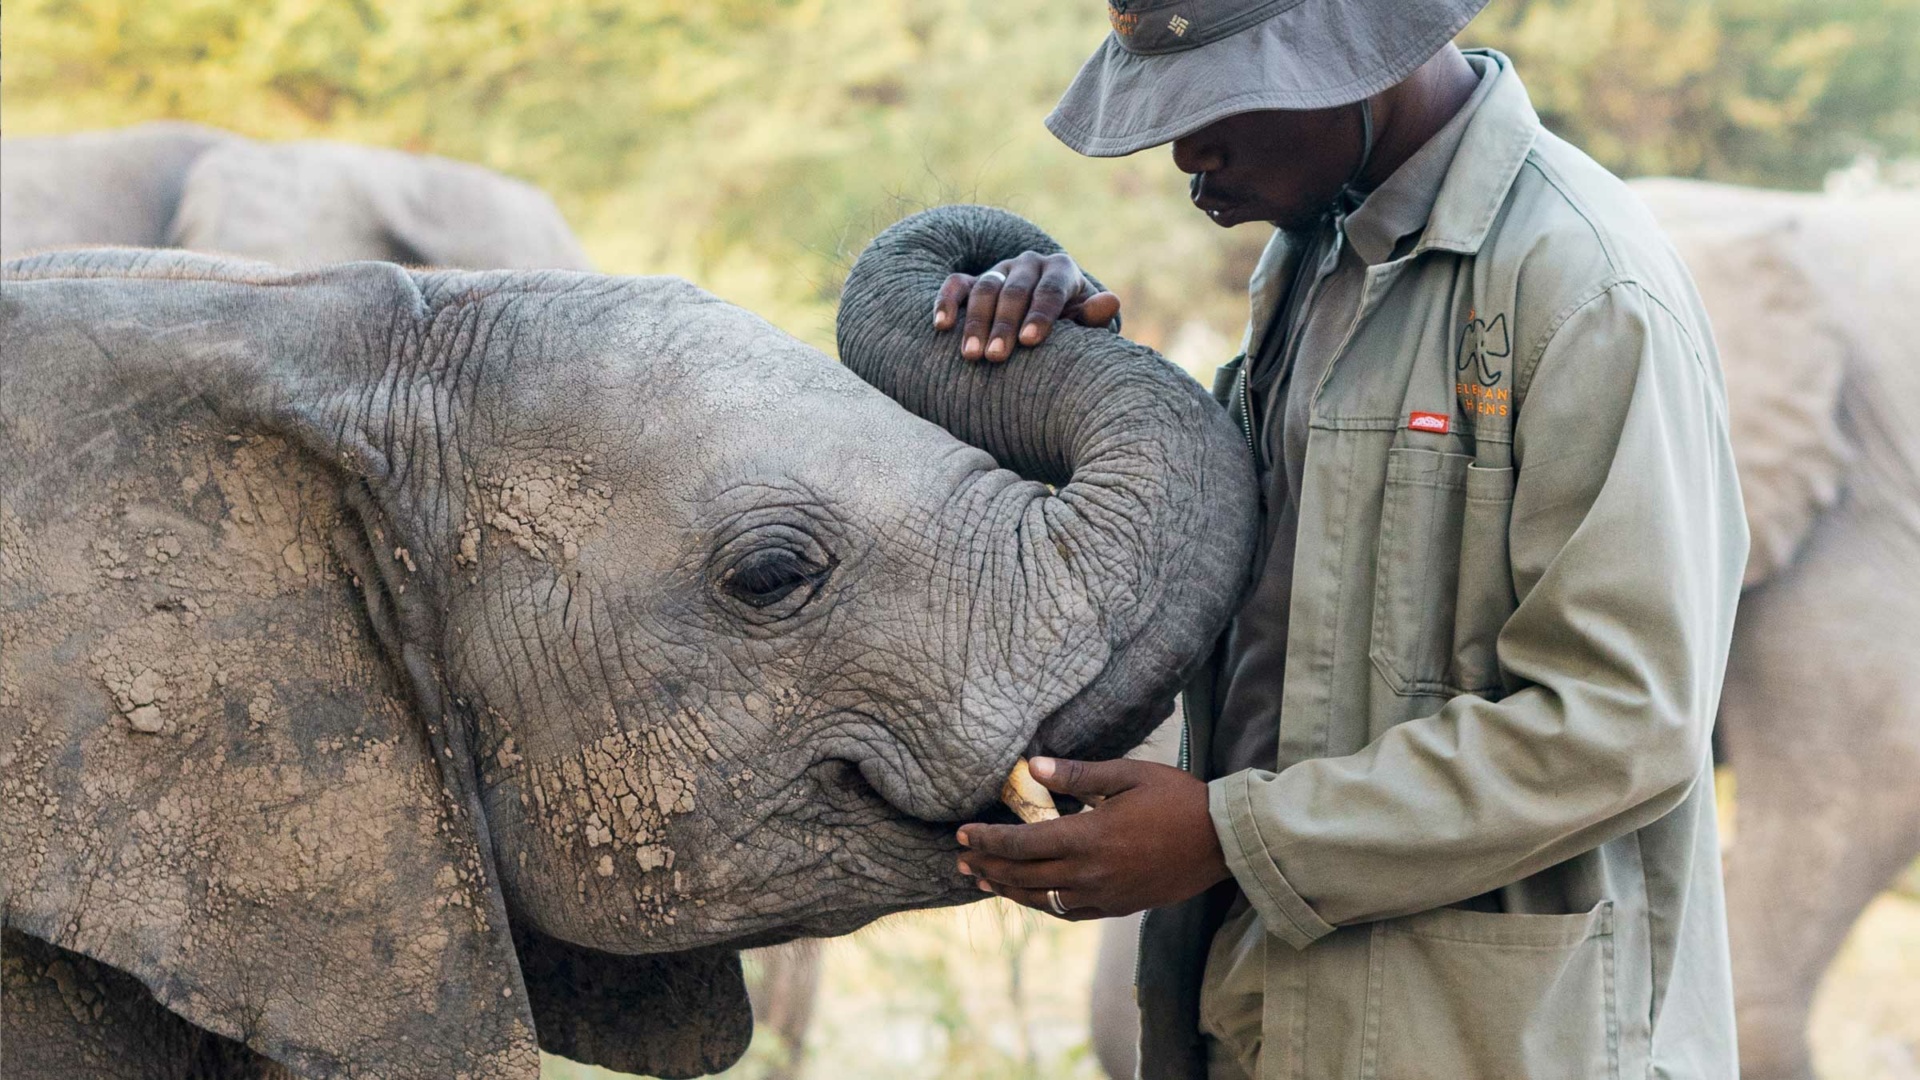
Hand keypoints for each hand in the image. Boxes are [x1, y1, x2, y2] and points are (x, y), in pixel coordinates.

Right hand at [932, 251, 1121, 362]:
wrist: (1046, 318)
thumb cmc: (1071, 326)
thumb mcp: (1085, 322)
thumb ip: (1093, 316)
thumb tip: (1109, 302)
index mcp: (1061, 269)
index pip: (1050, 289)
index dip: (1040, 315)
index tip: (1029, 342)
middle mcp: (1029, 264)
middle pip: (1014, 290)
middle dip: (1004, 325)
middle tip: (996, 358)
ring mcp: (999, 269)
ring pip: (984, 288)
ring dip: (975, 322)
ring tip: (971, 355)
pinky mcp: (973, 279)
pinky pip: (956, 285)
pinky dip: (947, 303)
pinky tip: (942, 326)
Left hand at [955, 756, 1229, 919]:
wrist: (1222, 840)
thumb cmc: (1177, 798)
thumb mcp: (1127, 774)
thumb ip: (1078, 775)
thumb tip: (1034, 767)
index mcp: (1088, 837)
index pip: (1021, 844)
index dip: (986, 841)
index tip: (962, 835)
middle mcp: (1090, 873)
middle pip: (1023, 876)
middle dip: (987, 867)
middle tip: (960, 860)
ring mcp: (1104, 895)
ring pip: (1042, 900)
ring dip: (1008, 890)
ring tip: (983, 880)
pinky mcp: (1118, 907)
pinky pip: (1069, 912)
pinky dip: (1042, 905)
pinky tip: (1030, 896)